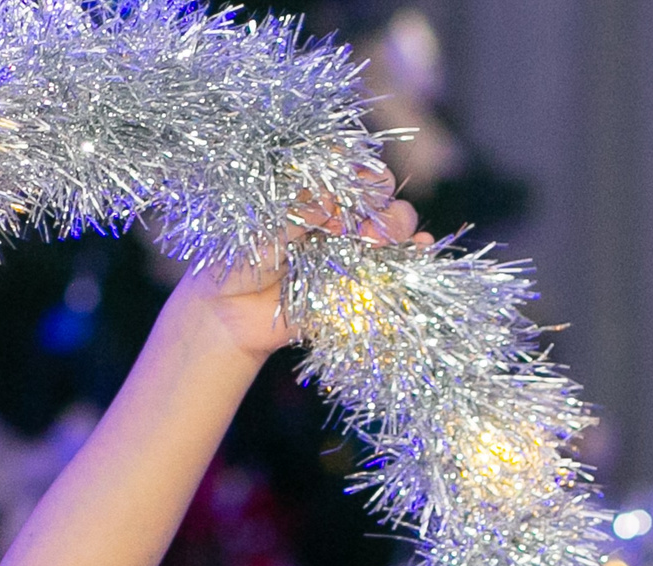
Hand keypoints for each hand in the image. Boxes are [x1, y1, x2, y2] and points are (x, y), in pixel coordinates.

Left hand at [166, 163, 433, 357]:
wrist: (232, 316)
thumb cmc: (237, 263)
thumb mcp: (257, 233)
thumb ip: (292, 215)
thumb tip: (325, 202)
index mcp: (312, 187)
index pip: (345, 161)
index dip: (349, 169)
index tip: (332, 191)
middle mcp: (339, 209)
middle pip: (378, 185)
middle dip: (376, 196)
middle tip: (350, 224)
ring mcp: (355, 241)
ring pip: (396, 218)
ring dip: (395, 224)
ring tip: (374, 242)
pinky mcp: (365, 275)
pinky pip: (402, 259)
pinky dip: (418, 251)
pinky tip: (421, 248)